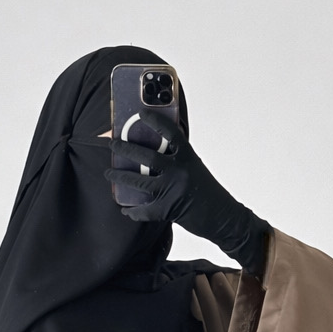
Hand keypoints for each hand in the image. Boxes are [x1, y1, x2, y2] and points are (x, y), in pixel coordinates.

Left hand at [103, 111, 269, 272]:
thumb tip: (151, 158)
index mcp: (188, 157)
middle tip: (112, 144)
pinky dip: (132, 211)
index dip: (155, 121)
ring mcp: (172, 190)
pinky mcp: (168, 209)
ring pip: (138, 182)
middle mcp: (179, 170)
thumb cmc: (209, 193)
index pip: (171, 132)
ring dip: (119, 177)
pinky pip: (143, 210)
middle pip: (146, 156)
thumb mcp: (196, 170)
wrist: (224, 218)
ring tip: (108, 173)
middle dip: (125, 148)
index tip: (141, 113)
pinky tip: (125, 210)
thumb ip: (178, 161)